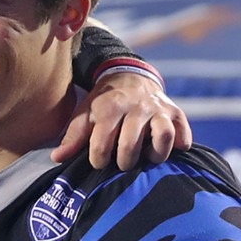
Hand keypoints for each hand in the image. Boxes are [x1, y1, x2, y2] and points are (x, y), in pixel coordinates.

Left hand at [53, 72, 191, 169]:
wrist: (129, 77)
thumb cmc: (102, 104)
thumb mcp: (84, 115)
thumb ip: (72, 138)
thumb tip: (57, 158)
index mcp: (109, 108)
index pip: (101, 145)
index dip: (98, 161)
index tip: (99, 161)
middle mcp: (135, 107)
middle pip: (130, 144)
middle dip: (125, 162)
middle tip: (123, 163)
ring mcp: (158, 109)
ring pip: (163, 136)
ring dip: (155, 154)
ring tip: (147, 157)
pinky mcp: (176, 112)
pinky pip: (183, 132)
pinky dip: (179, 145)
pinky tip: (166, 149)